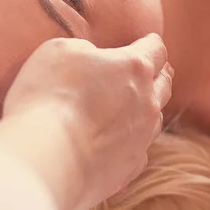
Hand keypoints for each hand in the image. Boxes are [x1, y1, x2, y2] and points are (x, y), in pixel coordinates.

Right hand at [3, 34, 172, 209]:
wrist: (46, 155)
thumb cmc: (49, 94)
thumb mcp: (60, 49)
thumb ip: (85, 49)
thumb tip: (93, 59)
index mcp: (134, 67)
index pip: (155, 49)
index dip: (150, 42)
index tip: (147, 40)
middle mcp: (146, 102)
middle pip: (163, 83)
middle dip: (158, 73)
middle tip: (150, 69)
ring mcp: (141, 139)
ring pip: (154, 118)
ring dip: (146, 107)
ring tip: (133, 104)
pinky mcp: (129, 169)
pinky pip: (138, 149)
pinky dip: (130, 141)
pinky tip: (115, 140)